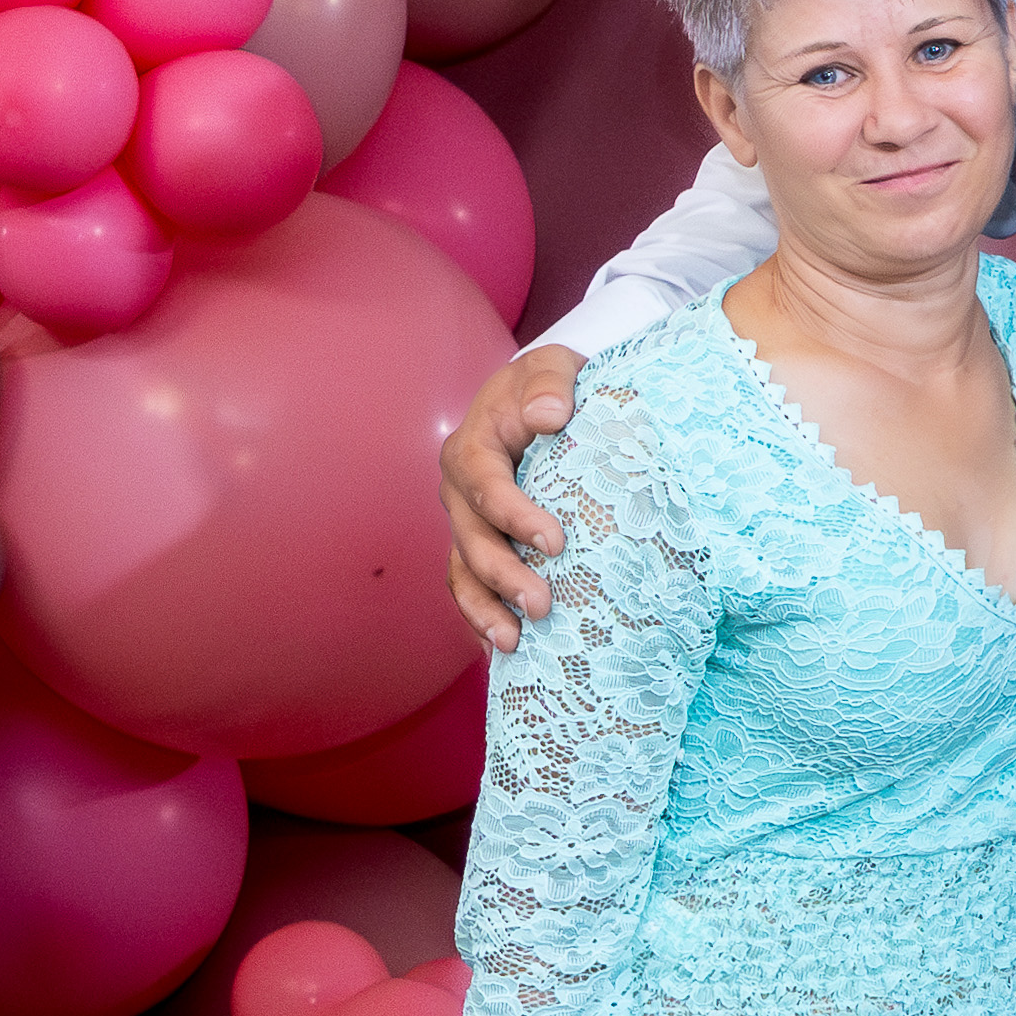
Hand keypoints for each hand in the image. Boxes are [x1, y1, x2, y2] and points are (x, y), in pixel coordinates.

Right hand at [445, 344, 582, 648]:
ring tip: (515, 643)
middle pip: (471, 540)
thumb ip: (550, 382)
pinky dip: (483, 617)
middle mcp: (459, 492)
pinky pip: (470, 587)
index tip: (556, 541)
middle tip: (543, 605)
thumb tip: (550, 414)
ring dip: (485, 610)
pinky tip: (507, 649)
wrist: (545, 401)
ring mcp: (465, 524)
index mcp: (472, 449)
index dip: (515, 516)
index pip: (486, 486)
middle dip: (504, 576)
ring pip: (463, 572)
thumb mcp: (553, 366)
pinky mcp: (480, 547)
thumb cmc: (550, 386)